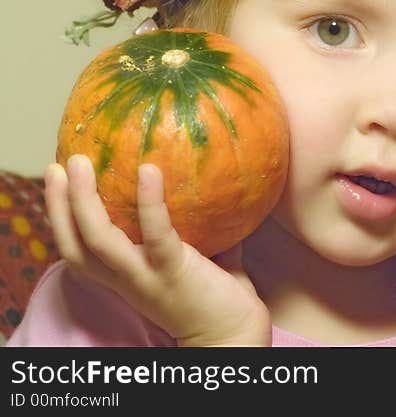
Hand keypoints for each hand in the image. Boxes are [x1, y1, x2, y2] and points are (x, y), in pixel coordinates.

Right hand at [45, 154, 271, 345]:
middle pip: (74, 246)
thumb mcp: (202, 259)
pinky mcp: (173, 271)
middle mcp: (125, 279)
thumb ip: (202, 230)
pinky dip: (150, 202)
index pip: (79, 250)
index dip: (62, 219)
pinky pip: (155, 234)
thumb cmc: (220, 298)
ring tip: (80, 163)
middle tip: (58, 165)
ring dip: (82, 201)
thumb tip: (214, 190)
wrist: (233, 336)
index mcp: (125, 276)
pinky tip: (148, 171)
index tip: (58, 182)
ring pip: (98, 240)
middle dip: (58, 206)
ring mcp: (146, 276)